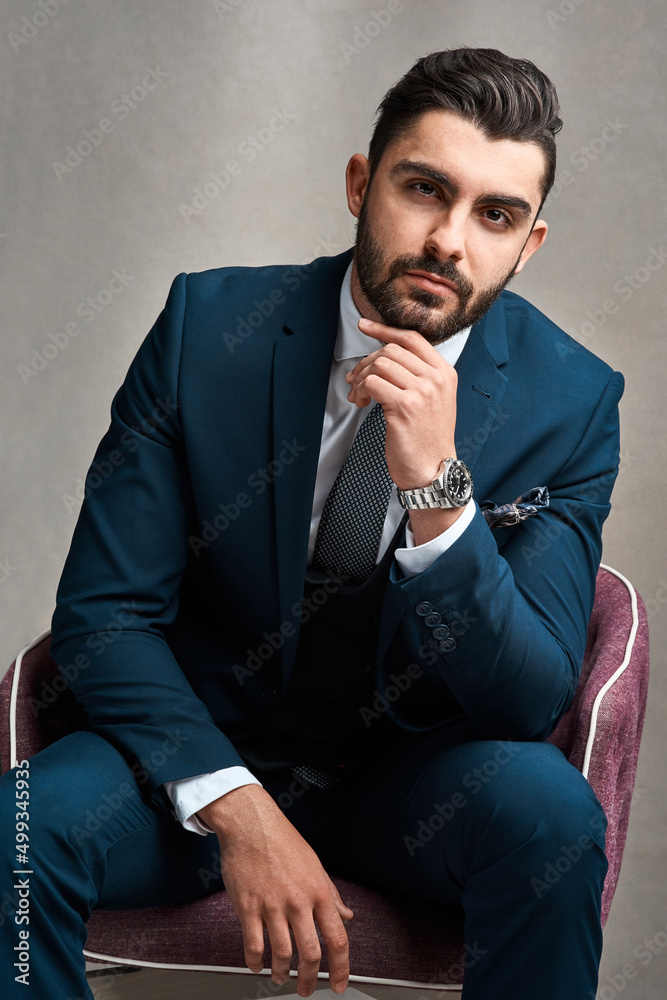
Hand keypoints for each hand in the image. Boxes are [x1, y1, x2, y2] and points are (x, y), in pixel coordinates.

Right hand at [198, 784, 352, 996]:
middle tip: (305, 989)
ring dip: (281, 973)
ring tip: (280, 977)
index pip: (337, 938)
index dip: (341, 968)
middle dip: (309, 980)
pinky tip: (257, 965)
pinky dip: (255, 963)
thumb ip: (331, 894)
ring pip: (281, 954)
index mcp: (319, 891)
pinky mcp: (248, 906)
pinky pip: (253, 945)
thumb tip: (347, 915)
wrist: (251, 823)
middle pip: (310, 954)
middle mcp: (298, 901)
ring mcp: (272, 905)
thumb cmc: (283, 840)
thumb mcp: (316, 865)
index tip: (338, 984)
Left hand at [345, 317, 457, 489]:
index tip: (365, 326)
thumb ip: (418, 376)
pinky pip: (373, 383)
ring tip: (358, 395)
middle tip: (356, 379)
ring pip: (379, 364)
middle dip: (366, 362)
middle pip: (391, 350)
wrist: (433, 470)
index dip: (384, 329)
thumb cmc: (428, 439)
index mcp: (445, 373)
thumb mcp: (434, 400)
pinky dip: (361, 390)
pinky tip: (362, 403)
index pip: (412, 338)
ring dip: (361, 378)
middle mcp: (436, 379)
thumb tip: (384, 357)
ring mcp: (422, 391)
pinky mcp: (405, 406)